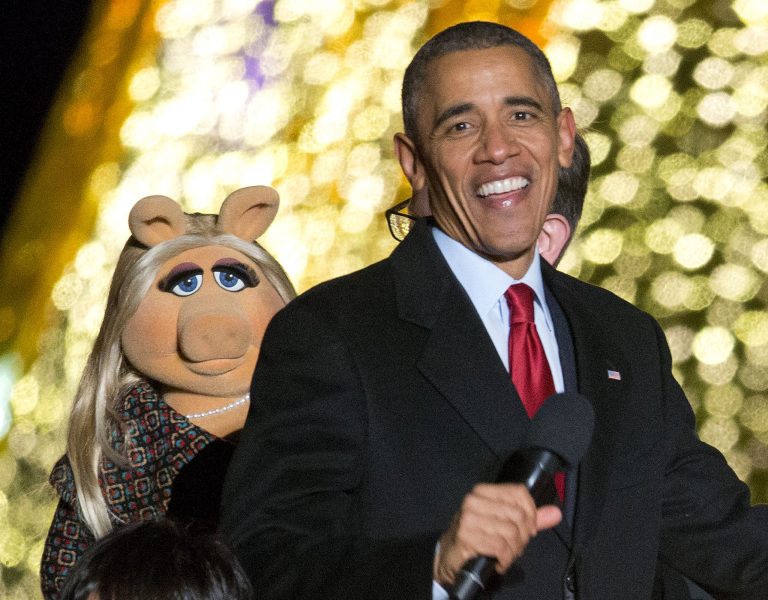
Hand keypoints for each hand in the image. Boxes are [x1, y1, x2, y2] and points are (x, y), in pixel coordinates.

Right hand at [433, 483, 561, 585]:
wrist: (448, 558)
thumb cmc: (477, 538)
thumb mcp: (503, 524)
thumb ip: (530, 519)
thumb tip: (556, 513)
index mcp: (483, 492)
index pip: (519, 493)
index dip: (531, 513)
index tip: (527, 529)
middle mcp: (473, 500)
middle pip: (518, 515)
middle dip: (522, 537)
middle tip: (515, 548)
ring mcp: (468, 518)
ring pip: (511, 532)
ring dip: (513, 550)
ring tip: (506, 556)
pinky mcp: (466, 536)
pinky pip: (500, 546)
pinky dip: (505, 559)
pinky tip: (500, 562)